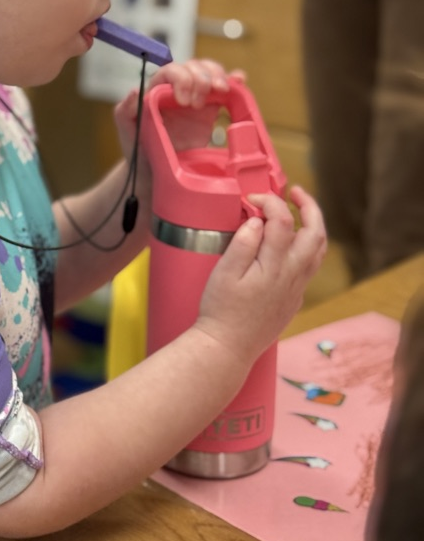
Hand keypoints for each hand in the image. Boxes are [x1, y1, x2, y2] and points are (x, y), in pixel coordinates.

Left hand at [114, 59, 243, 161]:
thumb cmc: (138, 147)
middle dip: (202, 78)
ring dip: (218, 76)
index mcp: (157, 89)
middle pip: (194, 67)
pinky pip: (223, 89)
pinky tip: (240, 80)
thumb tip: (134, 91)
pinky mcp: (210, 108)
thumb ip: (125, 109)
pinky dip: (234, 81)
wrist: (155, 171)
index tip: (184, 101)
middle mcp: (177, 88)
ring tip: (223, 90)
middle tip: (200, 103)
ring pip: (209, 72)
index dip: (181, 79)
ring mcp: (195, 96)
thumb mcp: (126, 129)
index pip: (171, 71)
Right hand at [196, 187, 326, 365]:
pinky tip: (290, 244)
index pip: (283, 220)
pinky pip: (310, 266)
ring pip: (319, 251)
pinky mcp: (293, 299)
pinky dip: (307, 246)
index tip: (251, 199)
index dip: (269, 202)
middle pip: (315, 233)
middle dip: (309, 206)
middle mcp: (292, 276)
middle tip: (294, 191)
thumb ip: (242, 243)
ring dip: (313, 226)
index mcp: (274, 266)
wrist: (228, 348)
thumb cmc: (221, 311)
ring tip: (299, 211)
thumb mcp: (224, 273)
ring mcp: (296, 289)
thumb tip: (257, 220)